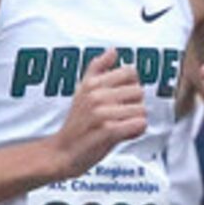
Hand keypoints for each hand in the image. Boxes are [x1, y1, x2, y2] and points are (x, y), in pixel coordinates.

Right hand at [49, 48, 146, 176]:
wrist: (62, 153)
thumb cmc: (76, 125)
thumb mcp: (82, 91)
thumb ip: (98, 69)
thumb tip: (112, 51)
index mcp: (92, 83)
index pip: (130, 72)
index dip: (131, 86)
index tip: (122, 98)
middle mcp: (96, 96)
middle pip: (139, 91)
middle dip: (134, 105)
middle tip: (121, 115)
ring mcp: (102, 113)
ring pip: (141, 109)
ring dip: (135, 121)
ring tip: (120, 126)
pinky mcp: (108, 131)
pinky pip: (139, 124)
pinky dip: (136, 132)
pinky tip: (124, 134)